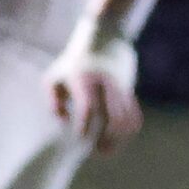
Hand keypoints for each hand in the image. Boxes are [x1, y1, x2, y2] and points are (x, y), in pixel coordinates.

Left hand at [47, 24, 141, 152]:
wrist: (106, 36)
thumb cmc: (74, 61)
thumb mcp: (55, 75)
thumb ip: (53, 100)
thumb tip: (64, 121)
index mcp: (85, 79)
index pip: (89, 107)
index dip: (86, 126)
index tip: (80, 140)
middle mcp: (106, 84)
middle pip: (113, 116)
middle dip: (106, 138)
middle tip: (95, 152)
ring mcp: (121, 87)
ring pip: (126, 118)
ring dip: (118, 138)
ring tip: (106, 151)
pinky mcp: (130, 90)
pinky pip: (134, 114)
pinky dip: (128, 130)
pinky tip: (118, 140)